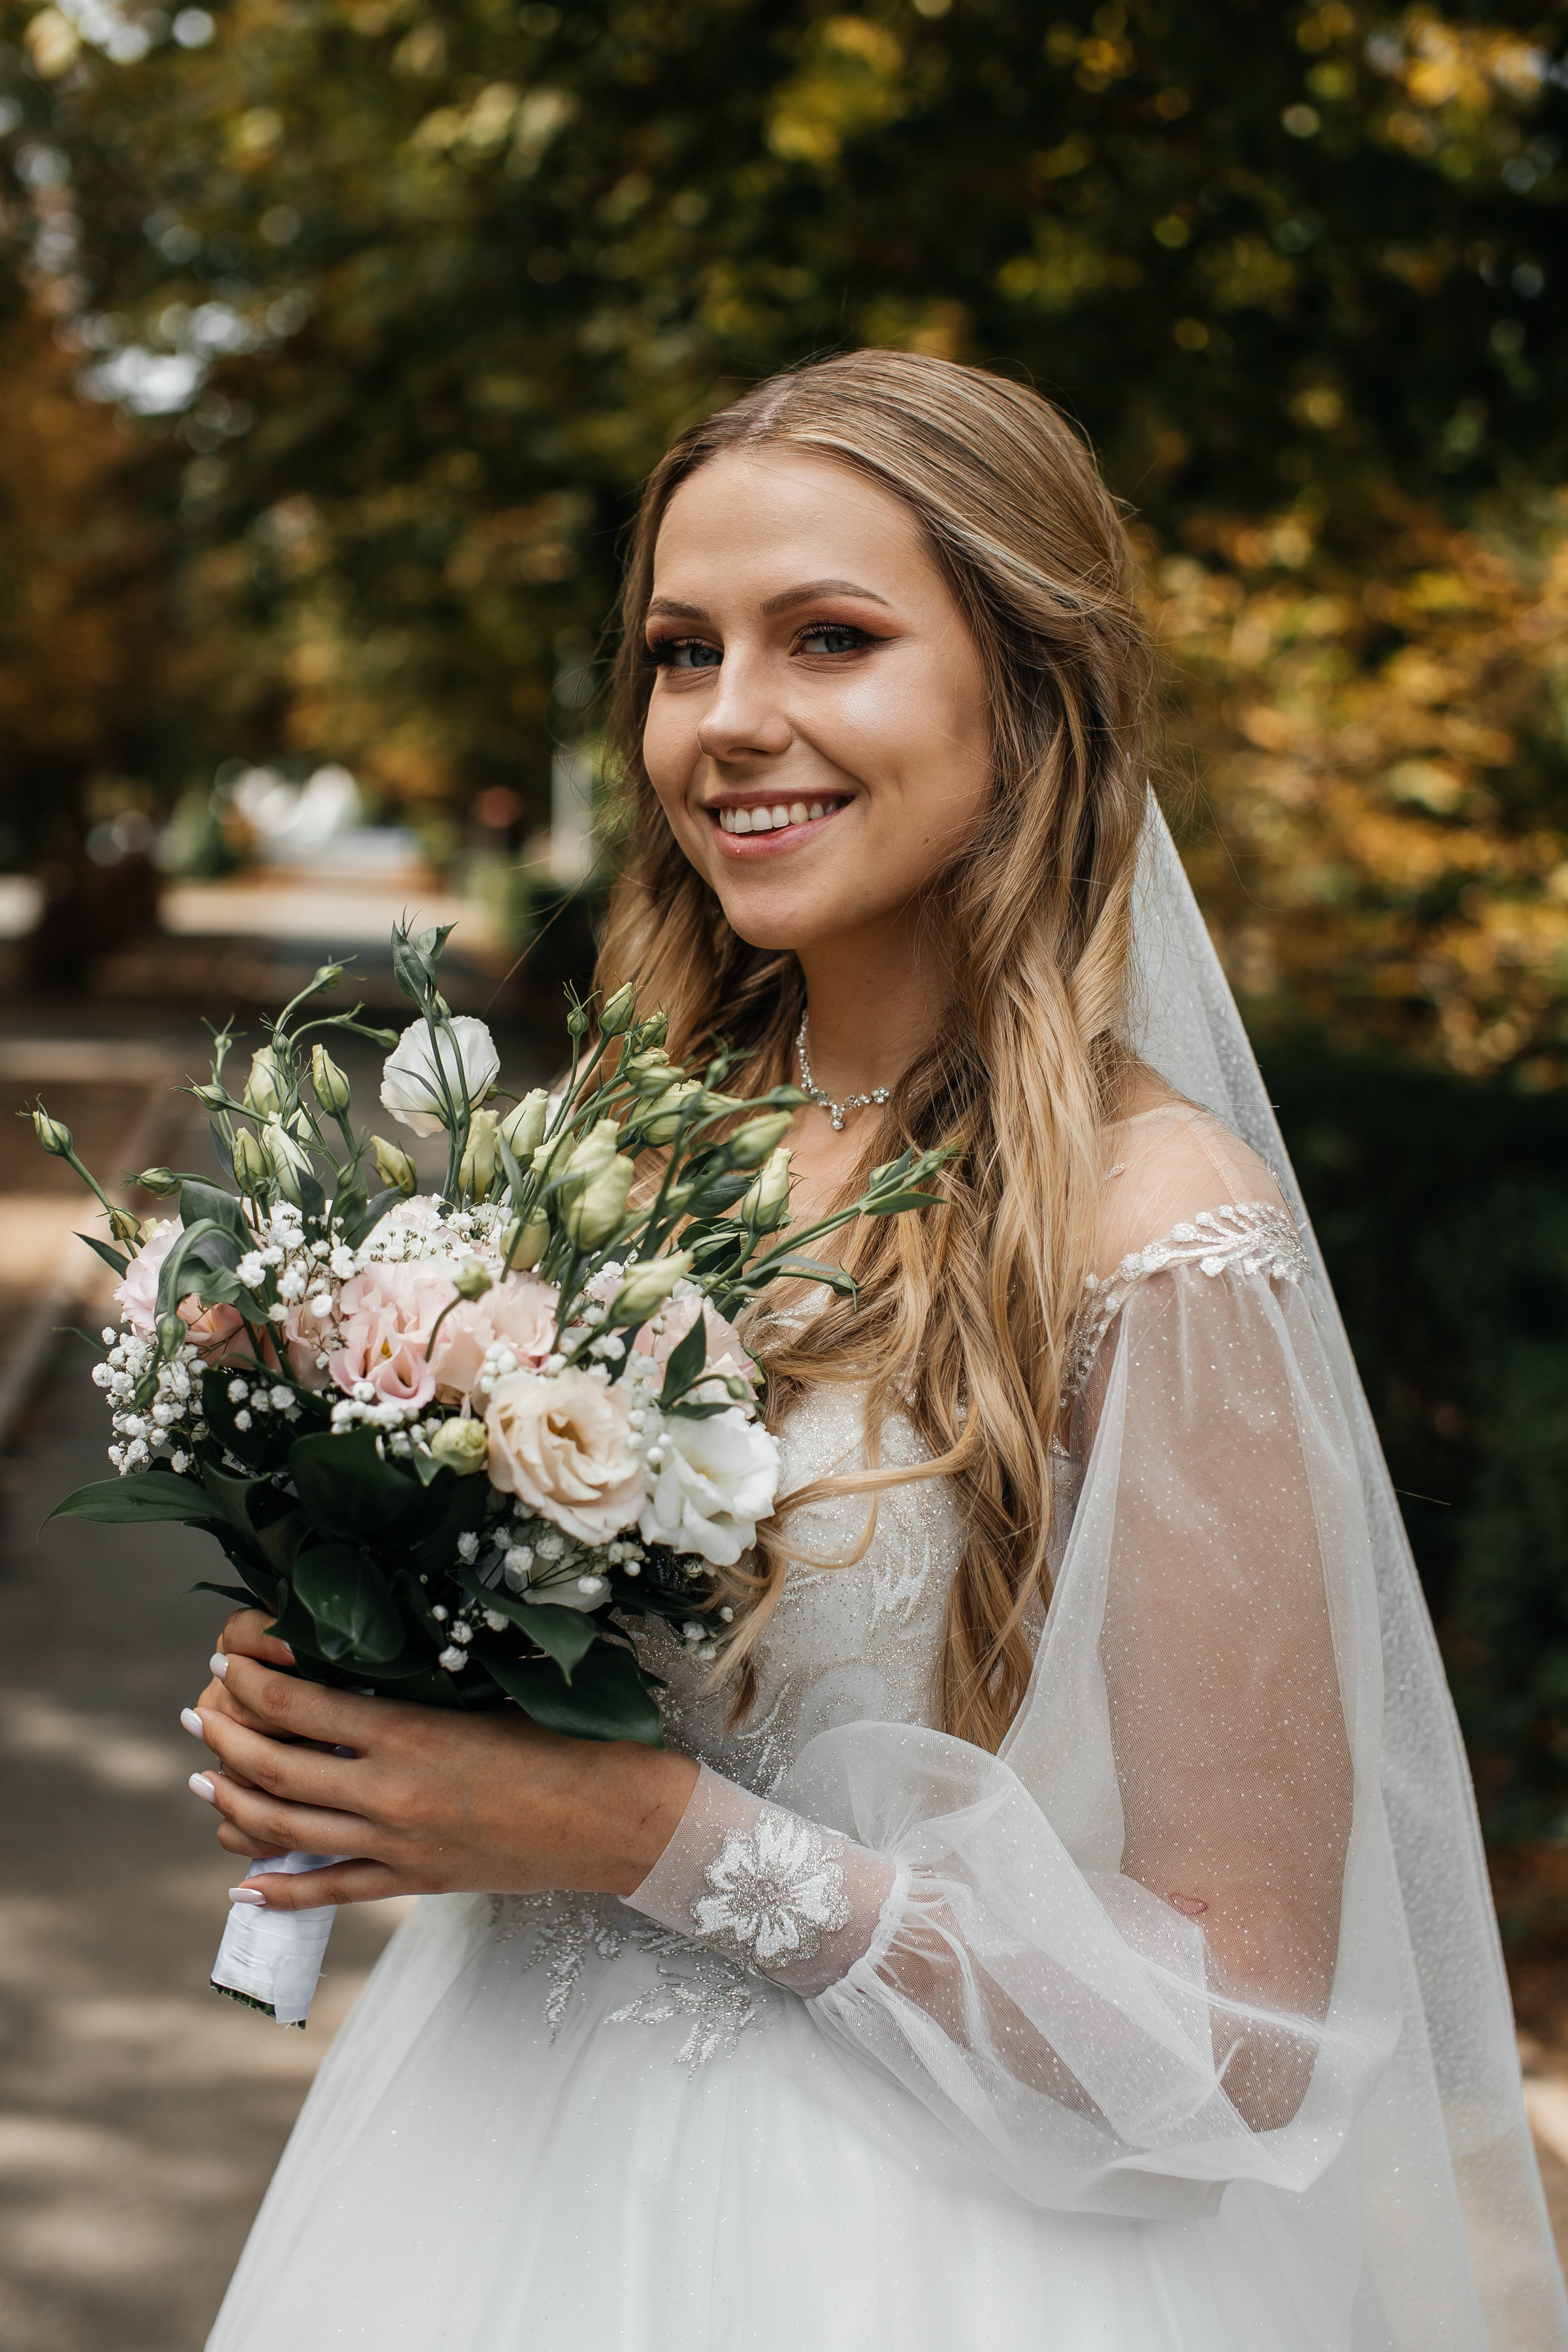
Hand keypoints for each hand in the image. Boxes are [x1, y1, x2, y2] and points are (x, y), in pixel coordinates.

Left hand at [184, 1609, 698, 1911]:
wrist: (619, 1817)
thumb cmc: (568, 1737)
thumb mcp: (488, 1693)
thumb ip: (420, 1684)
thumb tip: (356, 1663)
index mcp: (409, 1730)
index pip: (296, 1702)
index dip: (248, 1677)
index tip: (224, 1657)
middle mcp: (390, 1791)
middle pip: (273, 1766)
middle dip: (223, 1736)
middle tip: (196, 1712)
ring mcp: (399, 1843)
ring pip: (284, 1830)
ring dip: (231, 1801)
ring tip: (202, 1776)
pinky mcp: (417, 1880)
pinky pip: (331, 1890)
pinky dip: (280, 1891)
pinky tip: (244, 1886)